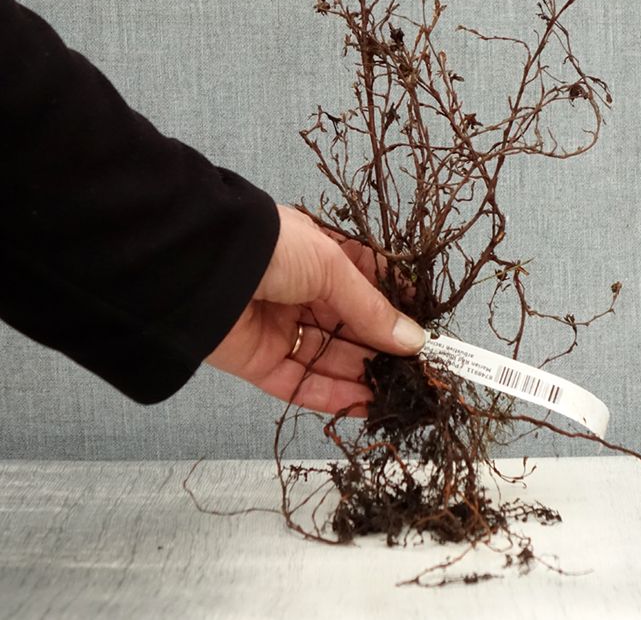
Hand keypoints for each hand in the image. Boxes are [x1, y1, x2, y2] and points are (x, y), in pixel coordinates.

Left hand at [205, 205, 425, 415]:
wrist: (201, 266)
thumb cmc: (274, 249)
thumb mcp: (333, 268)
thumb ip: (372, 309)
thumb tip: (414, 342)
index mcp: (319, 256)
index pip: (367, 282)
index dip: (395, 305)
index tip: (425, 328)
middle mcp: (301, 291)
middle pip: (350, 325)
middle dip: (383, 346)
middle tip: (418, 371)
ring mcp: (281, 327)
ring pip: (330, 357)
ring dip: (364, 375)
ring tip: (401, 392)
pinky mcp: (260, 361)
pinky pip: (302, 384)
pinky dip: (333, 396)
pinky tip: (367, 405)